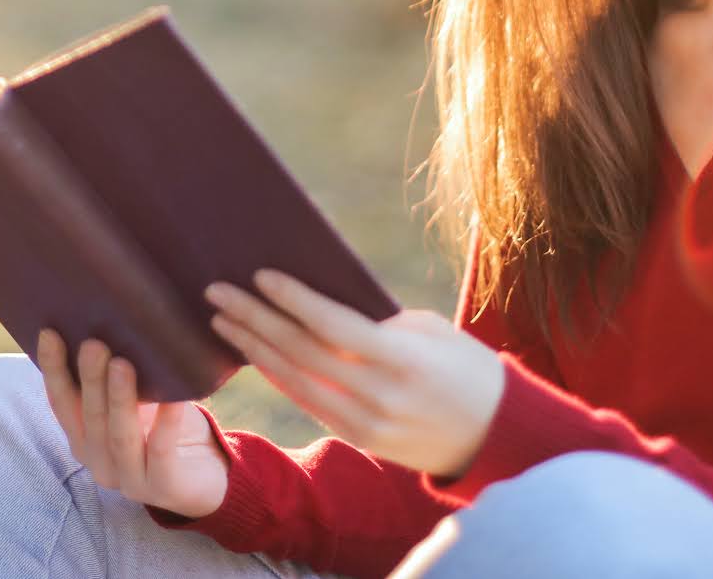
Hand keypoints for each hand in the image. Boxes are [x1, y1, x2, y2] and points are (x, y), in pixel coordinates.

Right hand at [35, 328, 228, 519]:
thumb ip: (115, 377)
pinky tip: (174, 399)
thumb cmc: (164, 428)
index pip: (62, 403)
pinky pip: (162, 451)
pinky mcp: (163, 487)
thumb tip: (108, 320)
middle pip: (91, 417)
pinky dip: (165, 423)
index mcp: (84, 440)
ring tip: (122, 364)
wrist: (206, 475)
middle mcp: (100, 463)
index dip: (53, 370)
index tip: (50, 332)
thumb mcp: (136, 402)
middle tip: (94, 344)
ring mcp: (130, 480)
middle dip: (90, 380)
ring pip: (120, 436)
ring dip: (119, 399)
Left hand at [205, 270, 505, 478]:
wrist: (494, 435)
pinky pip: (307, 401)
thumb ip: (378, 323)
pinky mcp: (359, 438)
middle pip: (302, 352)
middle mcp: (379, 394)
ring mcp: (366, 422)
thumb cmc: (465, 366)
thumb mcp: (432, 332)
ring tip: (221, 320)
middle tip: (217, 292)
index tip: (259, 274)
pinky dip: (276, 374)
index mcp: (403, 359)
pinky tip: (253, 352)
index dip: (292, 299)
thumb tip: (320, 304)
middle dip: (254, 319)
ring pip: (295, 380)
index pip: (332, 325)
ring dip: (254, 347)